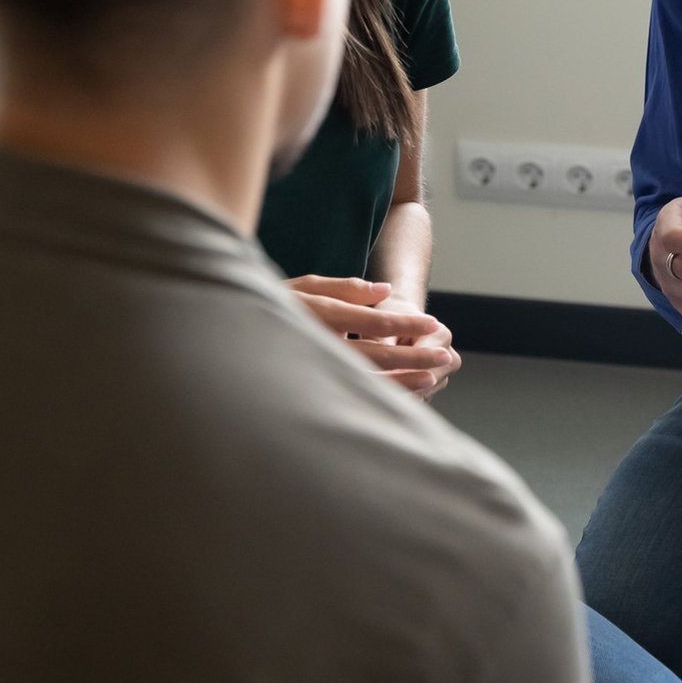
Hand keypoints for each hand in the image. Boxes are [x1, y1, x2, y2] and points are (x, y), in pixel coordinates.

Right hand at [288, 276, 462, 395]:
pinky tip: (404, 396)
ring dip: (402, 380)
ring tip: (432, 378)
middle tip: (443, 355)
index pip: (370, 320)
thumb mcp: (306, 286)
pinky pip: (352, 395)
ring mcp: (313, 371)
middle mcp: (317, 343)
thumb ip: (346, 288)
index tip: (431, 322)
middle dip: (412, 356)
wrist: (238, 337)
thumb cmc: (278, 304)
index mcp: (318, 314)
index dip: (403, 322)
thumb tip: (386, 290)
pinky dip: (381, 396)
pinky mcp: (312, 389)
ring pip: (365, 380)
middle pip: (373, 354)